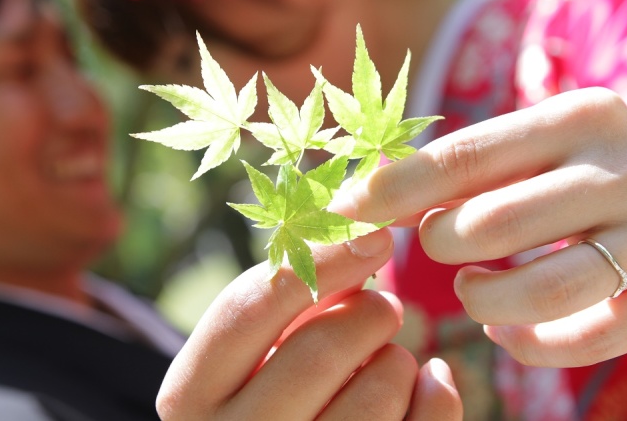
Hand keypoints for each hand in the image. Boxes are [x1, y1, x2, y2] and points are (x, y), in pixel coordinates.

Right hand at [156, 228, 461, 419]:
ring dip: (398, 358)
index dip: (318, 261)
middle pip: (319, 349)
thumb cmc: (274, 397)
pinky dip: (436, 394)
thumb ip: (291, 294)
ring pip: (376, 392)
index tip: (374, 234)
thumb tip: (358, 230)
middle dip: (369, 314)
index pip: (247, 308)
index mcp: (190, 395)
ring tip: (389, 357)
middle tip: (384, 307)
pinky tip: (426, 384)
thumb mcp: (261, 349)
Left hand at [331, 87, 626, 366]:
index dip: (396, 189)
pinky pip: (588, 340)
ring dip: (483, 298)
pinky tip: (504, 331)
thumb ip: (450, 172)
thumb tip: (358, 200)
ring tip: (470, 289)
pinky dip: (529, 345)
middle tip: (435, 244)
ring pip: (545, 290)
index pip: (466, 155)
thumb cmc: (572, 168)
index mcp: (580, 115)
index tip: (344, 212)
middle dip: (441, 242)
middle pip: (497, 224)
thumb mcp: (523, 149)